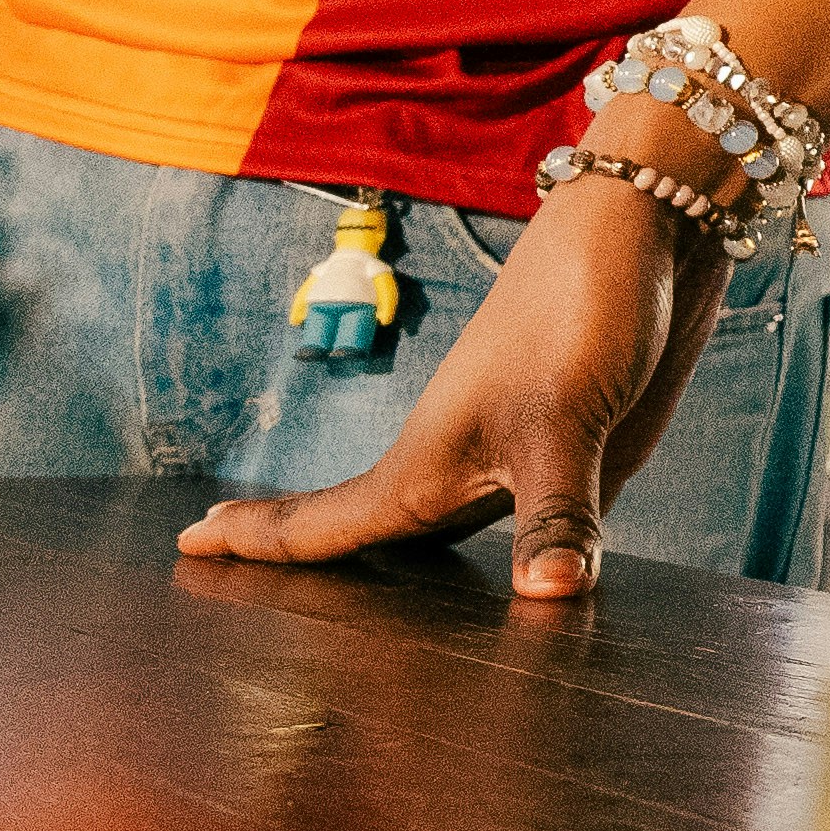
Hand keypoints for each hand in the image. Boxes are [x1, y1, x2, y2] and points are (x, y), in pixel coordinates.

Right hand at [176, 170, 730, 600]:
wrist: (646, 231)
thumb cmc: (582, 314)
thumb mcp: (568, 421)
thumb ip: (557, 515)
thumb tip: (548, 599)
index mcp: (426, 464)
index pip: (321, 523)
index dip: (254, 542)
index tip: (183, 547)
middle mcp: (459, 463)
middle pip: (365, 531)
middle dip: (303, 555)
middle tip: (234, 581)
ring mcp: (514, 452)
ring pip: (440, 526)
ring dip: (397, 559)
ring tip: (357, 596)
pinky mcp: (574, 443)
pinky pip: (518, 515)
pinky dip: (495, 547)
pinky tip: (515, 572)